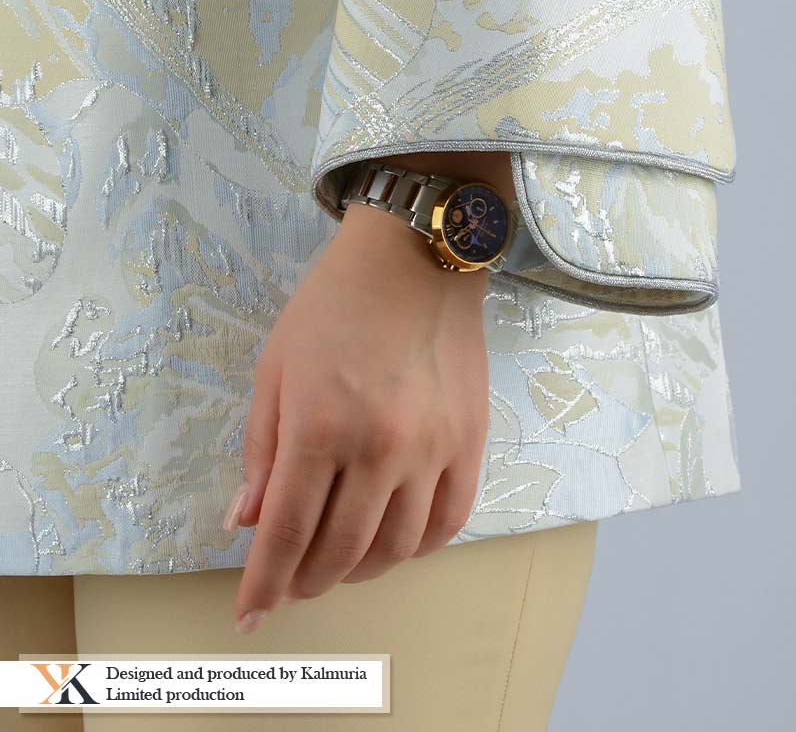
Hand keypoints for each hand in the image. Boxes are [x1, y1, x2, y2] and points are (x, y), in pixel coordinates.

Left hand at [226, 200, 490, 633]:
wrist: (415, 259)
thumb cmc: (332, 306)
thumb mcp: (275, 369)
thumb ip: (261, 450)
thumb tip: (247, 521)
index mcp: (320, 427)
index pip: (286, 533)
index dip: (263, 583)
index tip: (248, 614)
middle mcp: (380, 449)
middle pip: (341, 551)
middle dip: (307, 581)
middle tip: (291, 585)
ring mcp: (433, 449)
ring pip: (398, 547)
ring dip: (360, 571)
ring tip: (339, 565)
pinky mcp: (470, 442)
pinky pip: (450, 521)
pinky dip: (419, 546)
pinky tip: (396, 541)